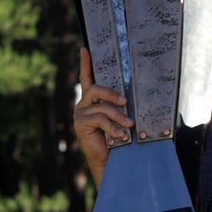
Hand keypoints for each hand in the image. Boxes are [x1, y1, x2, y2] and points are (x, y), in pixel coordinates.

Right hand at [73, 48, 132, 180]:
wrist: (107, 161)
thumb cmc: (115, 140)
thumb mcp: (118, 120)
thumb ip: (119, 107)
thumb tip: (131, 98)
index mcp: (90, 101)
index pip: (87, 79)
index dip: (85, 64)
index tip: (85, 49)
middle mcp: (82, 105)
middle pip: (96, 89)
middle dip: (112, 94)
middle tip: (126, 102)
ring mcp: (80, 114)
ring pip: (102, 107)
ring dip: (119, 116)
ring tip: (129, 126)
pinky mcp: (80, 124)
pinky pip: (100, 118)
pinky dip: (113, 127)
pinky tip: (120, 136)